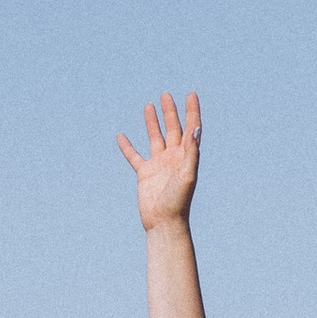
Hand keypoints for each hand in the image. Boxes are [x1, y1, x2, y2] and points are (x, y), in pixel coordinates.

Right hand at [118, 91, 201, 234]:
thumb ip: (191, 151)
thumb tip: (195, 128)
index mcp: (186, 156)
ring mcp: (159, 165)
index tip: (191, 94)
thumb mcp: (188, 174)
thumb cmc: (179, 202)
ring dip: (152, 122)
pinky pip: (134, 156)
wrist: (164, 223)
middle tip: (166, 95)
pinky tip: (121, 136)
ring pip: (155, 138)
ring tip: (149, 105)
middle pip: (173, 129)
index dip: (191, 111)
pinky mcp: (145, 174)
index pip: (191, 128)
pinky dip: (127, 147)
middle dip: (170, 112)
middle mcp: (174, 158)